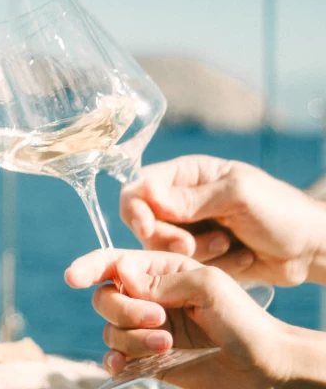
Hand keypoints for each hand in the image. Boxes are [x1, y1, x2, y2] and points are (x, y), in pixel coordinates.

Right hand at [65, 249, 286, 388]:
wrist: (265, 366)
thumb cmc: (243, 319)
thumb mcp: (208, 286)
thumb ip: (162, 279)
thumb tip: (120, 272)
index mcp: (159, 270)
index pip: (114, 261)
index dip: (89, 266)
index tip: (72, 277)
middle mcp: (147, 296)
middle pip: (105, 296)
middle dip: (124, 309)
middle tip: (160, 318)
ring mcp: (146, 327)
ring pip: (109, 328)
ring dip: (132, 337)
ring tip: (168, 343)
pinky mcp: (147, 357)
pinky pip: (115, 356)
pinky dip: (115, 360)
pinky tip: (125, 364)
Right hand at [120, 155, 325, 285]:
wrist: (310, 248)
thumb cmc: (280, 211)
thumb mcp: (238, 196)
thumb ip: (192, 198)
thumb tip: (149, 197)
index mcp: (187, 175)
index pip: (140, 187)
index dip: (135, 208)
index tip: (145, 228)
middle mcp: (181, 201)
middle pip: (143, 221)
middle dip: (165, 237)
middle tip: (188, 246)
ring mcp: (189, 229)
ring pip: (161, 248)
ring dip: (194, 251)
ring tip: (227, 245)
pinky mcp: (200, 256)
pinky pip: (184, 267)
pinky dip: (210, 265)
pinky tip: (239, 258)